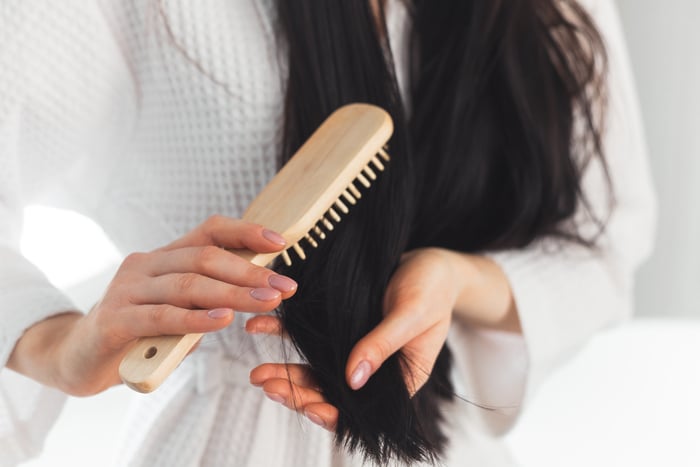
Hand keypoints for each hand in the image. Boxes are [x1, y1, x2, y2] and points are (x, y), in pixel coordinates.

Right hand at [12, 216, 297, 395]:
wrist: (78, 358)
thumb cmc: (138, 332)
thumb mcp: (177, 310)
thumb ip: (206, 301)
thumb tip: (255, 294)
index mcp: (163, 257)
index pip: (208, 232)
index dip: (245, 233)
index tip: (280, 243)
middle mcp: (145, 264)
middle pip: (205, 258)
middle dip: (250, 273)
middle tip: (284, 288)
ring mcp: (127, 289)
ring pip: (188, 285)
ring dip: (233, 294)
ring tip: (267, 303)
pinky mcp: (114, 319)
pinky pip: (161, 316)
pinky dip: (195, 319)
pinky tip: (223, 322)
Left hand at [247, 247, 461, 430]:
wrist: (429, 260)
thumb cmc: (433, 287)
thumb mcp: (412, 314)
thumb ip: (383, 345)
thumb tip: (352, 381)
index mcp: (398, 379)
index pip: (361, 409)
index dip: (333, 412)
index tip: (307, 408)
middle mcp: (373, 370)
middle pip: (330, 391)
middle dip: (297, 392)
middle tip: (266, 384)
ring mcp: (354, 349)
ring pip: (314, 369)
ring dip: (285, 372)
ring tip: (257, 372)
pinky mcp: (340, 327)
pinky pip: (309, 336)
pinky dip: (285, 333)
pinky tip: (261, 327)